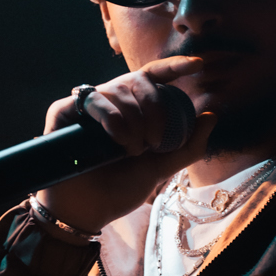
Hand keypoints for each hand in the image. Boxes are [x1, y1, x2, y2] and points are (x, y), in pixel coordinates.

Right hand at [38, 58, 215, 232]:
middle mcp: (110, 101)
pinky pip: (92, 100)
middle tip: (154, 141)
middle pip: (139, 80)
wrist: (87, 210)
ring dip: (133, 121)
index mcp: (134, 109)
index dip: (175, 66)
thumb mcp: (161, 168)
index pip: (154, 77)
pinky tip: (114, 140)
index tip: (198, 65)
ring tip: (131, 150)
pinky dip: (110, 118)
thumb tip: (212, 116)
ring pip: (117, 90)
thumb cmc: (120, 189)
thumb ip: (188, 146)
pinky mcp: (63, 111)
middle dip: (154, 108)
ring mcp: (86, 106)